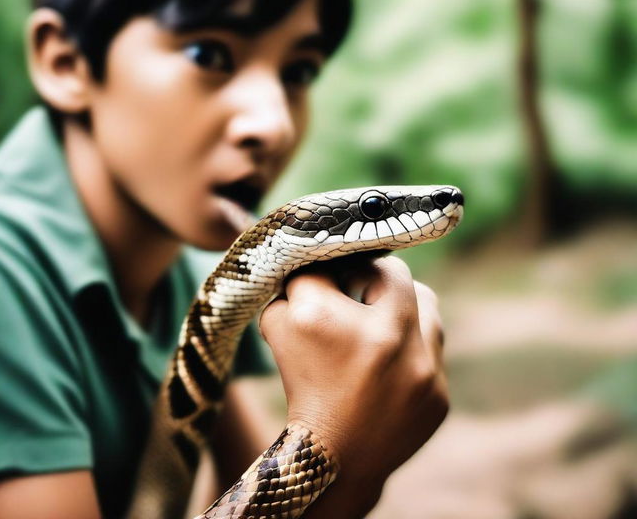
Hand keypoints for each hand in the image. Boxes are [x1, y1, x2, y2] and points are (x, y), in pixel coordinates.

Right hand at [259, 256, 448, 516]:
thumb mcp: (280, 328)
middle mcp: (378, 339)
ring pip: (425, 300)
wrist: (333, 461)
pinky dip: (414, 342)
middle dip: (370, 274)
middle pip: (389, 271)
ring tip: (382, 316)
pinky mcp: (439, 395)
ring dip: (403, 302)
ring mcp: (418, 370)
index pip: (325, 265)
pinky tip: (393, 354)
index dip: (325, 267)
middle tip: (357, 284)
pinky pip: (434, 344)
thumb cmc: (302, 385)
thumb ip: (295, 283)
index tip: (329, 274)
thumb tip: (319, 258)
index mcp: (324, 321)